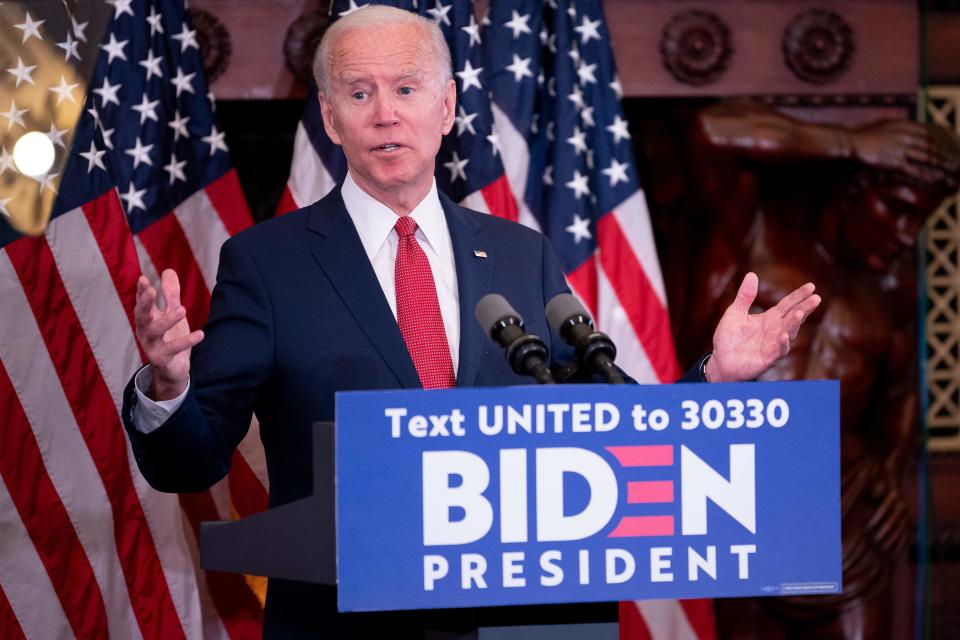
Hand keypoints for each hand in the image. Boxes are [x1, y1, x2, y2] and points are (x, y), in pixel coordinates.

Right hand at [134, 269, 203, 399]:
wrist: (172, 370)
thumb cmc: (170, 338)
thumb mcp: (172, 313)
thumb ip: (171, 294)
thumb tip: (168, 271)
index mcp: (147, 319)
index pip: (142, 303)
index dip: (141, 292)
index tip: (143, 279)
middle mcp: (146, 332)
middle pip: (142, 315)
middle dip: (145, 302)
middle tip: (152, 290)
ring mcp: (152, 346)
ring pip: (156, 331)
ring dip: (168, 320)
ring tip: (182, 310)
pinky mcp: (163, 359)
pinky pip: (173, 349)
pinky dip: (186, 341)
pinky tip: (200, 334)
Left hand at [705, 272, 820, 382]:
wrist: (721, 361)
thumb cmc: (729, 337)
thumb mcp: (735, 312)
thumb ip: (745, 296)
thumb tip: (752, 274)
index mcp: (769, 318)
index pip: (788, 304)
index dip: (799, 296)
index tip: (812, 286)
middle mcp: (775, 330)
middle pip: (793, 317)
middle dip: (805, 308)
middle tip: (816, 298)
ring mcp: (773, 345)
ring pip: (789, 333)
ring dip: (794, 324)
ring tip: (798, 313)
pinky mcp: (767, 359)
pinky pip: (778, 351)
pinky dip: (782, 344)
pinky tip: (784, 335)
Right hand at [850, 120, 959, 186]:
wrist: (847, 143)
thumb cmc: (861, 137)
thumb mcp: (881, 127)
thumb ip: (895, 130)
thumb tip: (905, 131)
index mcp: (902, 126)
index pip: (928, 133)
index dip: (941, 141)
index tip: (949, 149)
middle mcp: (904, 136)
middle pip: (930, 145)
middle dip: (945, 155)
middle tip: (955, 163)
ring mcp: (899, 148)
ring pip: (926, 157)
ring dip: (940, 166)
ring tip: (950, 174)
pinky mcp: (893, 162)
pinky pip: (914, 169)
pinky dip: (926, 175)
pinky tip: (934, 180)